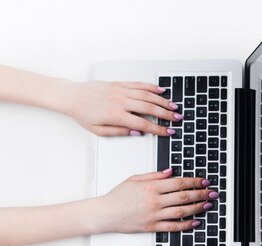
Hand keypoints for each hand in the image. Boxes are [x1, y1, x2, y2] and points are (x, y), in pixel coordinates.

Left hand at [65, 81, 181, 136]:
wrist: (71, 96)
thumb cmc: (83, 114)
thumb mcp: (99, 131)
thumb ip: (119, 132)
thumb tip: (136, 133)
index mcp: (116, 116)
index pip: (143, 124)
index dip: (158, 129)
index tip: (168, 132)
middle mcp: (121, 102)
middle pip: (150, 108)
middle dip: (166, 114)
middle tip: (177, 118)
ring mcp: (121, 91)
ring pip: (147, 95)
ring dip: (162, 100)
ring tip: (173, 106)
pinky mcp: (119, 84)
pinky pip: (138, 84)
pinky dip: (151, 87)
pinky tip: (161, 90)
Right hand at [94, 168, 218, 233]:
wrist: (105, 213)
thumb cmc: (118, 196)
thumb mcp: (135, 179)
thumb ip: (154, 175)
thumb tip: (171, 172)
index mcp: (151, 187)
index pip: (179, 182)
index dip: (194, 182)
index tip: (204, 182)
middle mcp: (154, 201)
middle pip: (184, 196)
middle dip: (201, 194)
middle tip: (212, 193)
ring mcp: (154, 215)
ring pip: (182, 211)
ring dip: (197, 208)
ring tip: (207, 205)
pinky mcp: (152, 227)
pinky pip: (173, 226)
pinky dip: (186, 225)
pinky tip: (195, 222)